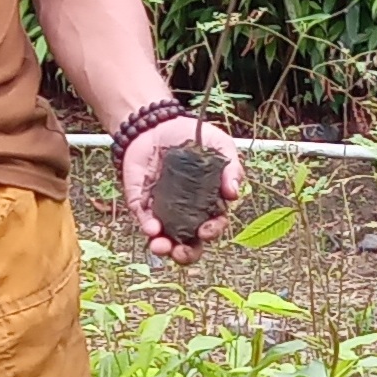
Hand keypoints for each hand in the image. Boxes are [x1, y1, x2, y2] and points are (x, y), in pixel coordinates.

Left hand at [119, 117, 245, 266]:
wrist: (158, 123)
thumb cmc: (193, 135)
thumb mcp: (220, 145)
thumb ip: (231, 168)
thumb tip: (234, 193)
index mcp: (207, 202)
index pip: (212, 226)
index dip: (211, 232)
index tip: (206, 231)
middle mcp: (185, 212)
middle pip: (188, 242)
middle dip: (186, 254)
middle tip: (182, 253)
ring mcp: (163, 209)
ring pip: (164, 238)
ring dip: (164, 248)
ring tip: (162, 247)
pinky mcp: (142, 202)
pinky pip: (144, 220)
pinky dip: (148, 227)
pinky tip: (152, 228)